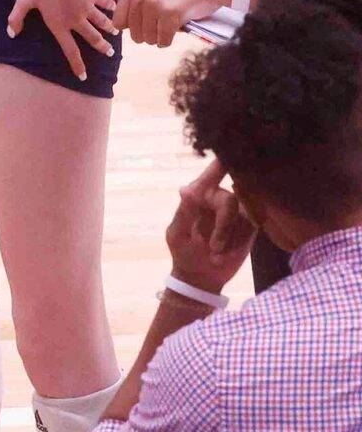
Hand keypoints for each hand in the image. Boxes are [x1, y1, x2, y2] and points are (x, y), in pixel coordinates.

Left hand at [7, 0, 118, 80]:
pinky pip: (106, 3)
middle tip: (109, 53)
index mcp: (59, 25)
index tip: (83, 76)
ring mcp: (88, 7)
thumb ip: (17, 17)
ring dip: (109, 28)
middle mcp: (76, 20)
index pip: (69, 50)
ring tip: (116, 34)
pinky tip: (116, 7)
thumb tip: (11, 33)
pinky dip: (112, 6)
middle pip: (92, 38)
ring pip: (102, 22)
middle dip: (101, 47)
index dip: (77, 65)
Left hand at [117, 0, 234, 47]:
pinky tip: (179, 26)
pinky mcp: (170, 13)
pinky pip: (162, 41)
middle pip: (134, 34)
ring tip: (172, 21)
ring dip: (161, 36)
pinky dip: (170, 39)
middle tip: (165, 19)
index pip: (119, 23)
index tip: (150, 18)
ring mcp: (154, 3)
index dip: (135, 26)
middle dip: (151, 32)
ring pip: (147, 39)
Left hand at [164, 158, 256, 294]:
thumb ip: (185, 212)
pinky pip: (253, 228)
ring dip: (231, 239)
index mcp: (200, 196)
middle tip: (213, 248)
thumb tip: (186, 189)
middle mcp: (221, 200)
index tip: (231, 154)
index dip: (221, 163)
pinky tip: (227, 255)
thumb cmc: (184, 252)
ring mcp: (238, 213)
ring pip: (245, 215)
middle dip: (223, 226)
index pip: (212, 175)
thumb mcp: (178, 234)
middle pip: (232, 199)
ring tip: (216, 255)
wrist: (201, 276)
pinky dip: (239, 244)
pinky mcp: (251, 227)